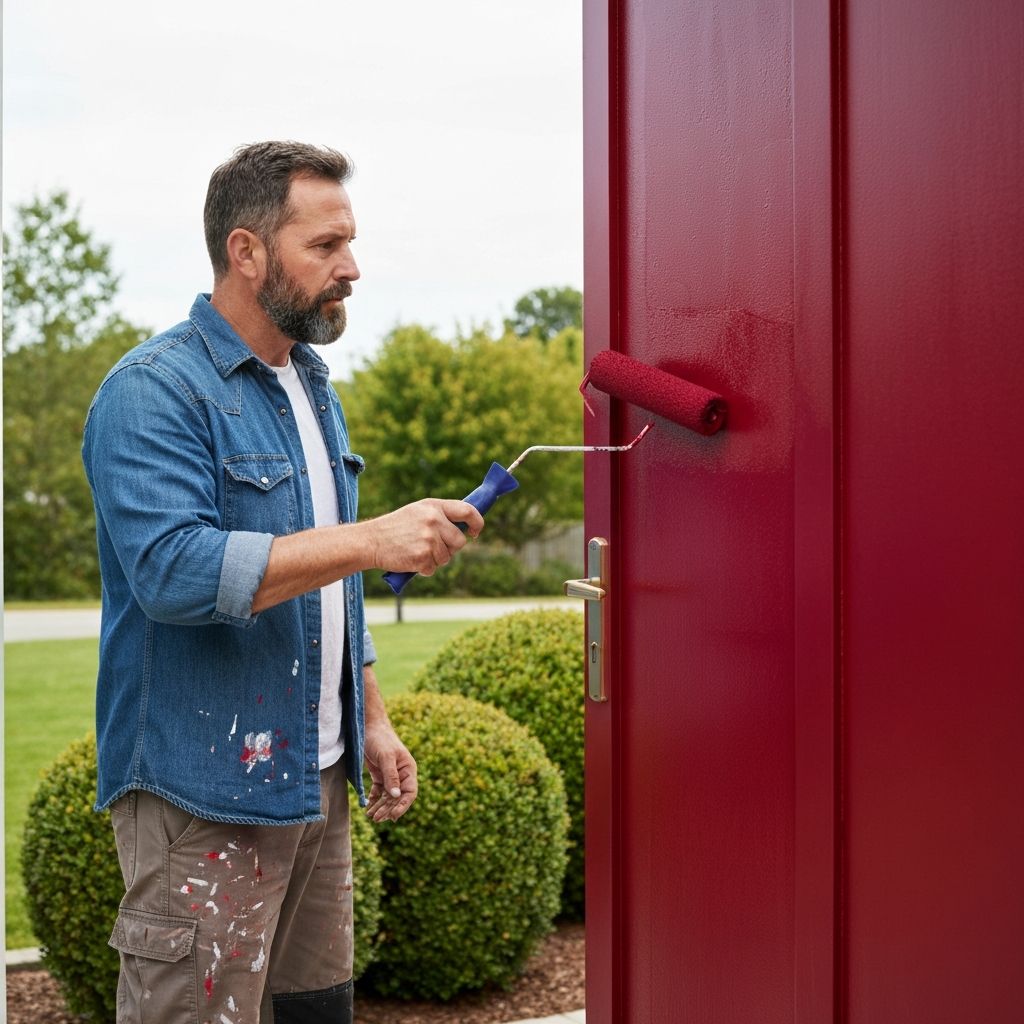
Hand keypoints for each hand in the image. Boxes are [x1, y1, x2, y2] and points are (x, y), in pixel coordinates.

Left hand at [363, 722, 417, 822]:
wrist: (368, 726)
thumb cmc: (380, 738)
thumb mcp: (385, 757)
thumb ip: (391, 776)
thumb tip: (396, 796)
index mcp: (408, 769)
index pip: (410, 792)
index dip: (402, 806)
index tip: (392, 816)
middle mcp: (401, 774)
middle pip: (398, 797)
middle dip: (388, 809)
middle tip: (376, 819)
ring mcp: (390, 775)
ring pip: (388, 796)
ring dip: (381, 807)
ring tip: (371, 816)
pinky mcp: (379, 774)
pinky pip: (379, 791)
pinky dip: (374, 800)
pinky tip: (368, 807)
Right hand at [365, 498, 483, 575]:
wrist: (370, 541)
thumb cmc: (396, 527)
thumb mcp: (418, 511)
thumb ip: (441, 515)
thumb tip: (466, 527)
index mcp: (434, 506)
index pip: (468, 511)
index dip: (477, 522)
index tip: (474, 532)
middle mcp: (433, 520)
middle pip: (460, 541)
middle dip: (450, 548)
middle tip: (432, 546)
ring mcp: (429, 539)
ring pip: (447, 558)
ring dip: (435, 559)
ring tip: (416, 551)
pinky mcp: (422, 557)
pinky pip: (433, 568)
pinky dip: (424, 568)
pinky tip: (410, 559)